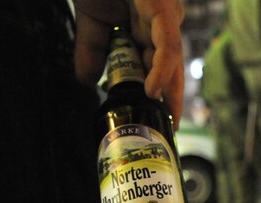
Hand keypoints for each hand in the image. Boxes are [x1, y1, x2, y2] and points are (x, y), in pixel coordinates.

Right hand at [73, 0, 184, 129]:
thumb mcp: (93, 22)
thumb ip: (92, 50)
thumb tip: (88, 82)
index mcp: (146, 30)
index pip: (157, 69)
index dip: (158, 97)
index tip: (156, 123)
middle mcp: (161, 26)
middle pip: (170, 70)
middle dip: (170, 102)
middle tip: (168, 132)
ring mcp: (164, 18)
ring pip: (172, 60)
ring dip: (168, 91)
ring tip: (165, 119)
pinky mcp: (162, 10)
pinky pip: (167, 44)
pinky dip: (162, 68)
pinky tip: (154, 90)